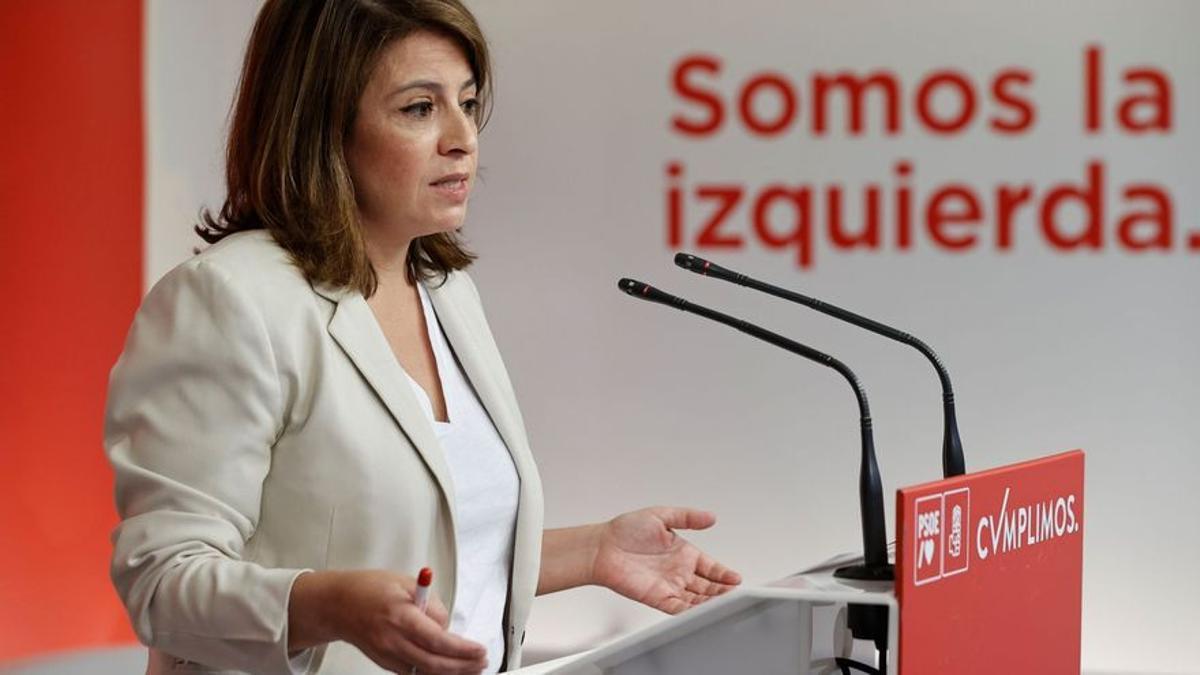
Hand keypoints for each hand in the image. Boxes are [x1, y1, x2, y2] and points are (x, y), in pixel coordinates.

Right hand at [290, 569, 486, 673]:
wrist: (337, 604)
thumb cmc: (368, 589)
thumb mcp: (405, 583)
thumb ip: (430, 603)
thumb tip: (447, 623)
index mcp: (400, 616)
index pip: (438, 639)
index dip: (462, 649)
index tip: (479, 649)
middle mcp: (393, 640)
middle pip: (434, 663)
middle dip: (463, 666)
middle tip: (480, 662)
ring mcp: (387, 654)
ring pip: (424, 672)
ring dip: (450, 672)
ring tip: (470, 668)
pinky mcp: (384, 662)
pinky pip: (412, 672)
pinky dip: (431, 672)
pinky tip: (446, 668)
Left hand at [591, 507, 741, 613]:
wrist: (602, 547)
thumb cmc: (625, 530)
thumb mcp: (661, 515)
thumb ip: (687, 517)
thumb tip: (711, 517)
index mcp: (683, 552)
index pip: (711, 567)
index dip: (724, 574)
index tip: (736, 579)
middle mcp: (678, 571)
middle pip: (708, 586)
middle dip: (722, 591)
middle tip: (736, 595)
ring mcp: (669, 586)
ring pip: (697, 599)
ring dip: (711, 603)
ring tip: (725, 604)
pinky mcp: (657, 598)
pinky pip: (679, 608)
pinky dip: (692, 612)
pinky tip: (703, 612)